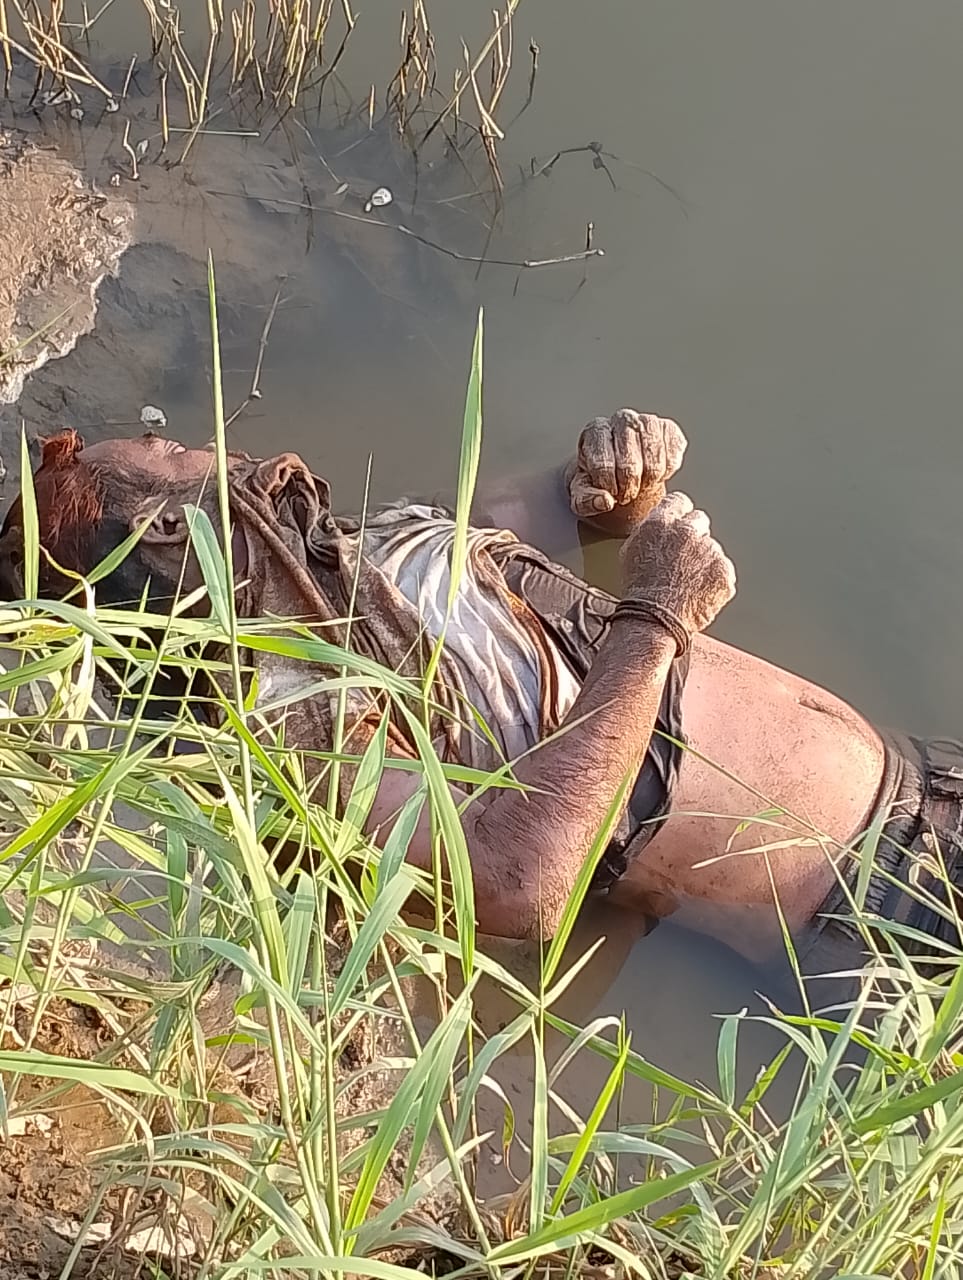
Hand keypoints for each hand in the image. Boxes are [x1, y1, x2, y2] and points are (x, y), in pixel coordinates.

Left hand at [567, 409, 686, 528]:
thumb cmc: (597, 479)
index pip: (603, 462)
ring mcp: (647, 421)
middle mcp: (621, 420)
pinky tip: (655, 476)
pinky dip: (667, 471)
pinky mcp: (669, 428)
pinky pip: (673, 452)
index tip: (609, 495)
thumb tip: (604, 502)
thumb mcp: (583, 494)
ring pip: (654, 455)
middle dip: (628, 486)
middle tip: (626, 496)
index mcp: (595, 431)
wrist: (619, 473)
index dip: (607, 486)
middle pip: (629, 461)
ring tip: (641, 487)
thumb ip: (585, 500)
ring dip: (649, 479)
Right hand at [619, 492, 735, 636]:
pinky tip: (698, 592)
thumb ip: (650, 531)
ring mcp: (709, 551)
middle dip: (694, 535)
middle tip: (684, 558)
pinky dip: (715, 581)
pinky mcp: (724, 571)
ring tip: (687, 583)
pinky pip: (723, 571)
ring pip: (711, 549)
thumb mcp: (632, 551)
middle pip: (699, 521)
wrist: (655, 619)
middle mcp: (688, 531)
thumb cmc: (639, 590)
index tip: (680, 523)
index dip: (679, 514)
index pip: (679, 502)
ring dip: (704, 561)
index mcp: (661, 522)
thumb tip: (661, 525)